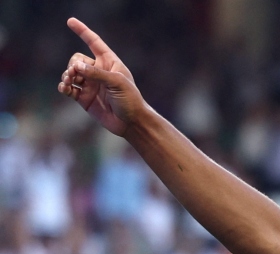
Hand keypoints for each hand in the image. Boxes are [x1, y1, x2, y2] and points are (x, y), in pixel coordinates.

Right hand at [57, 18, 144, 135]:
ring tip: (68, 82)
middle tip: (75, 75)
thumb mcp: (117, 83)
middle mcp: (98, 72)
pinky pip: (68, 88)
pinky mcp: (83, 97)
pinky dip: (64, 87)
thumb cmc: (130, 100)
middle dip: (73, 65)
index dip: (83, 31)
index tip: (70, 21)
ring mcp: (90, 84)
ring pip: (70, 73)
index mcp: (110, 63)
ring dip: (67, 75)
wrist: (130, 122)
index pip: (94, 43)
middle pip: (77, 59)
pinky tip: (65, 88)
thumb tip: (76, 66)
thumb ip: (97, 73)